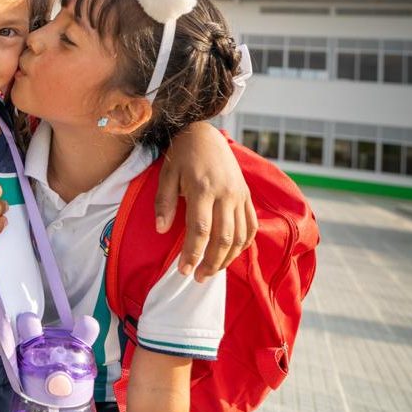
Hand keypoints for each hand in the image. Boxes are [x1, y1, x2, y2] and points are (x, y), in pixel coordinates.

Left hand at [157, 123, 256, 280]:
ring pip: (239, 236)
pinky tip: (230, 255)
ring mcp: (239, 195)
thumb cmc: (181, 154)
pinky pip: (250, 226)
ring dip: (226, 259)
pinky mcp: (246, 195)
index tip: (183, 271)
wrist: (205, 133)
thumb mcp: (166, 173)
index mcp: (203, 188)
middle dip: (210, 263)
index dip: (192, 253)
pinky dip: (243, 245)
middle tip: (197, 278)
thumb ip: (164, 201)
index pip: (200, 230)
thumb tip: (161, 230)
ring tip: (211, 272)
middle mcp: (226, 194)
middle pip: (222, 238)